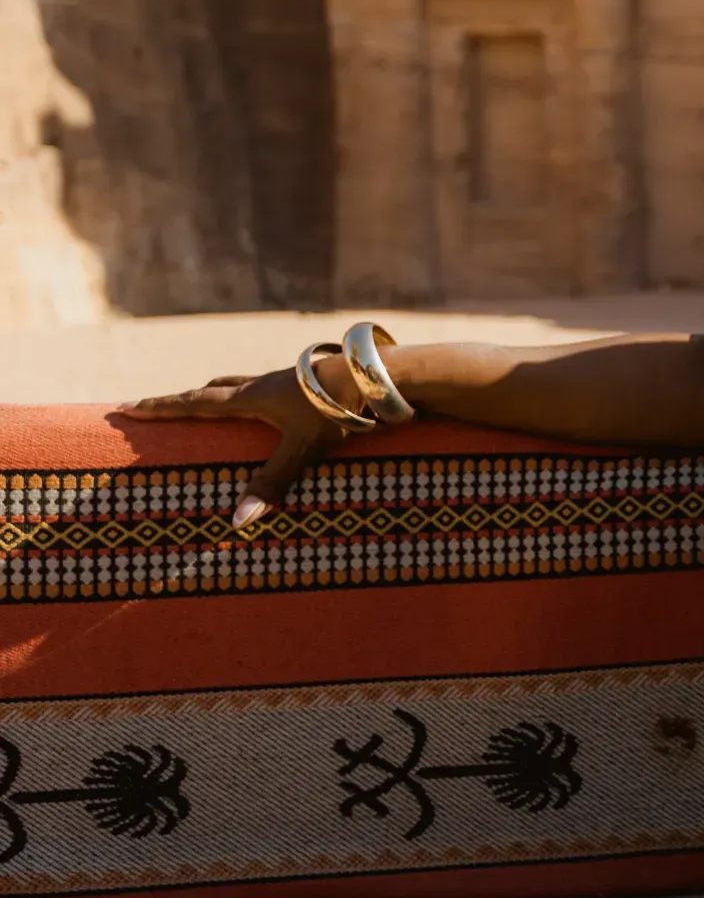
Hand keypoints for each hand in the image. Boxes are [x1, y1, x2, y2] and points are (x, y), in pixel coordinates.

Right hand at [119, 364, 352, 534]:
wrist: (382, 375)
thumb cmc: (340, 408)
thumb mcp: (302, 448)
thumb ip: (272, 483)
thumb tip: (236, 522)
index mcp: (252, 396)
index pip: (195, 402)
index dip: (161, 407)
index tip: (127, 406)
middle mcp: (264, 384)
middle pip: (213, 390)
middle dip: (183, 401)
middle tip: (158, 408)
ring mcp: (288, 380)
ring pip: (241, 384)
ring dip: (219, 393)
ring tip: (207, 401)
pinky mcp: (309, 383)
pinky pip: (268, 388)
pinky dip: (254, 397)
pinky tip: (268, 404)